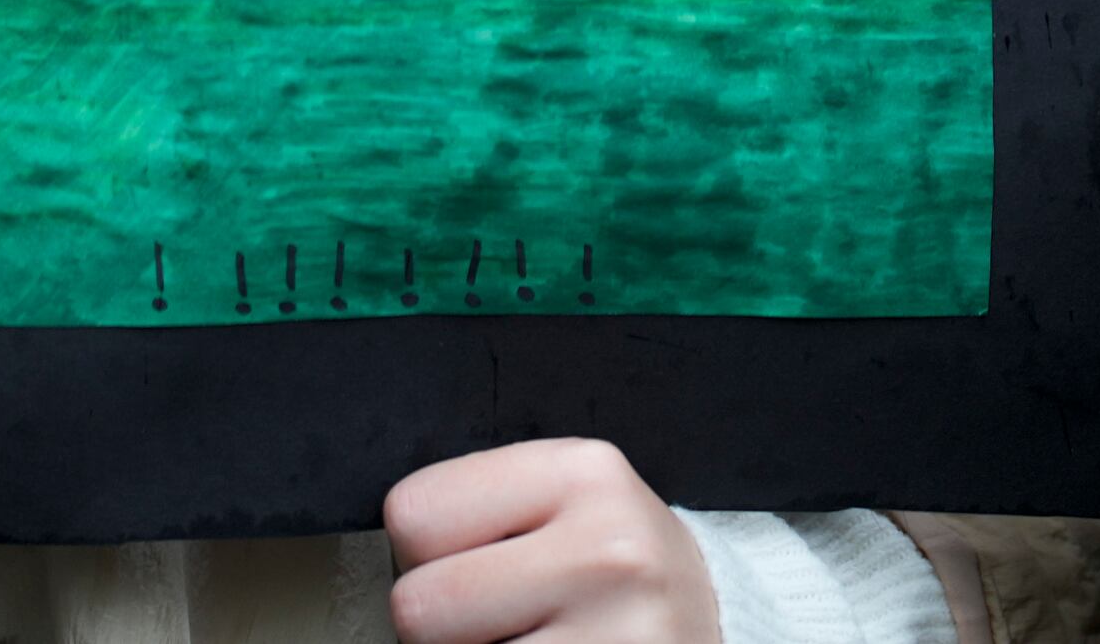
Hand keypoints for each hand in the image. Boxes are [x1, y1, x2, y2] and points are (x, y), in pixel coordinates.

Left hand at [384, 441, 714, 643]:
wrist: (708, 620)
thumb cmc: (613, 563)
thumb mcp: (567, 496)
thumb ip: (485, 502)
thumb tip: (391, 543)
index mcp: (583, 472)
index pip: (414, 514)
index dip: (424, 549)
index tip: (471, 557)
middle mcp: (607, 551)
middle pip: (419, 606)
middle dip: (441, 621)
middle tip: (499, 613)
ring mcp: (615, 638)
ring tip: (533, 639)